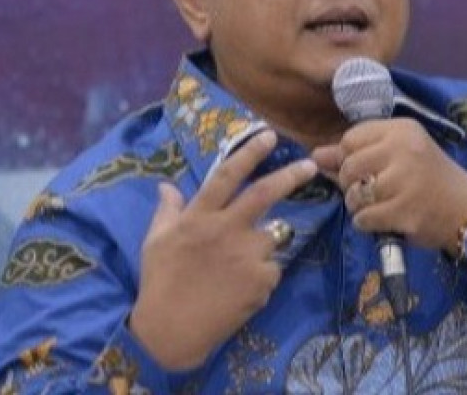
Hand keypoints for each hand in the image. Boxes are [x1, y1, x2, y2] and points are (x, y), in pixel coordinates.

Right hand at [129, 131, 316, 368]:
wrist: (171, 331)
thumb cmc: (159, 284)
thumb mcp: (155, 242)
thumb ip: (167, 211)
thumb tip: (166, 186)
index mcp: (198, 217)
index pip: (227, 175)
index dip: (249, 152)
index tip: (269, 135)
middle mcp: (226, 229)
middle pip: (265, 194)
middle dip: (291, 175)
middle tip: (311, 165)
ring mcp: (246, 254)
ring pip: (272, 235)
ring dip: (266, 243)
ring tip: (240, 266)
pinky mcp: (261, 280)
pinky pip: (272, 268)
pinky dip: (263, 274)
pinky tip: (242, 289)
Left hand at [311, 119, 466, 254]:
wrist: (466, 209)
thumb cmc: (429, 178)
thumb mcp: (399, 155)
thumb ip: (358, 153)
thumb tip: (315, 156)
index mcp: (402, 130)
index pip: (351, 138)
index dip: (348, 157)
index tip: (364, 169)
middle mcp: (404, 150)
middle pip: (349, 167)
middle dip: (350, 184)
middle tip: (369, 191)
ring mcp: (405, 181)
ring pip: (354, 195)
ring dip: (358, 206)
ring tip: (376, 206)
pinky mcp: (405, 211)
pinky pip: (364, 218)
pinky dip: (367, 223)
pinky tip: (383, 220)